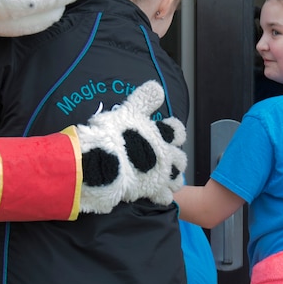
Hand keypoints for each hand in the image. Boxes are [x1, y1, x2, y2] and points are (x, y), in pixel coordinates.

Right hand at [75, 80, 186, 213]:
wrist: (102, 162)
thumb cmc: (113, 134)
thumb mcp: (129, 110)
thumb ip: (144, 100)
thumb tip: (158, 87)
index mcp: (160, 134)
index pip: (176, 131)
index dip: (174, 133)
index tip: (169, 135)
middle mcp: (165, 154)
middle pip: (180, 158)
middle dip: (174, 159)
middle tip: (164, 159)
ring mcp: (161, 174)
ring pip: (177, 178)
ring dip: (172, 178)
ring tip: (164, 179)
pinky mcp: (153, 191)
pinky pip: (165, 196)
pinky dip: (162, 195)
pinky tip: (156, 194)